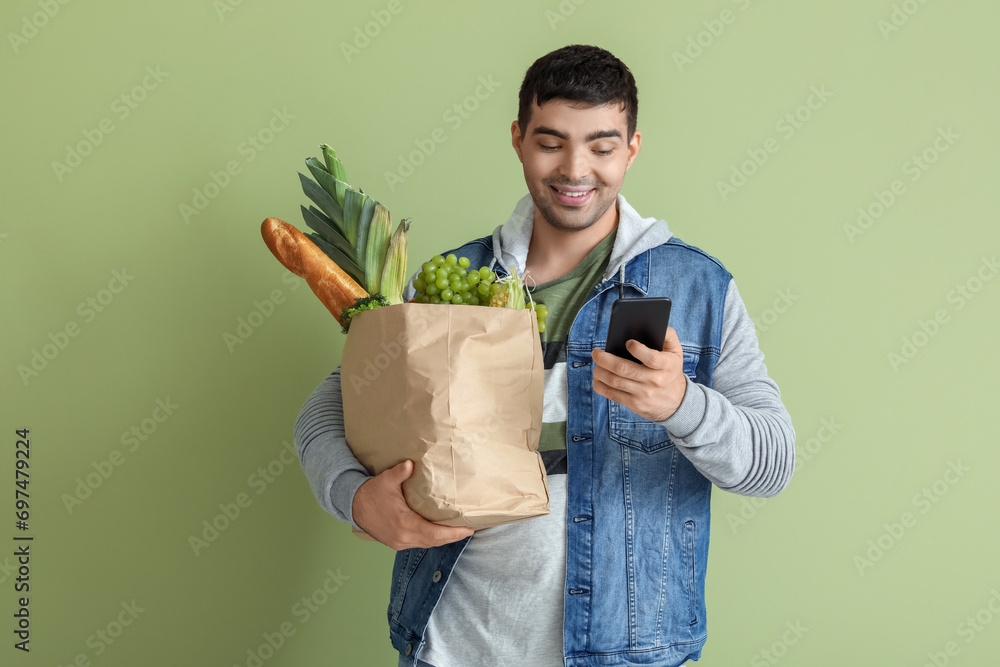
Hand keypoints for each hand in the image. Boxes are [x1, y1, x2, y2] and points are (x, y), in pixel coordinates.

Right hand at [352, 459, 474, 550]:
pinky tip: (439, 533)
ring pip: (427, 544)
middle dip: (452, 537)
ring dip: (442, 539)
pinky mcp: (396, 543)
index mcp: (404, 524)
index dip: (453, 533)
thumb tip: (411, 463)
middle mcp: (403, 538)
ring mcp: (399, 543)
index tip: (468, 529)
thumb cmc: (371, 493)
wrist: (353, 506)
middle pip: (434, 542)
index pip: (435, 534)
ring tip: (457, 532)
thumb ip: (400, 472)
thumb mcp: (386, 480)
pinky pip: (419, 543)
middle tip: (468, 529)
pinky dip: (431, 539)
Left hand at [591, 326, 687, 421]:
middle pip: (624, 369)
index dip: (637, 349)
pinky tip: (597, 379)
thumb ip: (668, 335)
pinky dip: (600, 386)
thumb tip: (655, 324)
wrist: (676, 401)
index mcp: (666, 366)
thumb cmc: (671, 370)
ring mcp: (643, 394)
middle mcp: (654, 381)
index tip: (627, 342)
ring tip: (596, 364)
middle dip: (605, 359)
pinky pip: (613, 395)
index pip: (651, 358)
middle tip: (596, 353)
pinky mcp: (634, 404)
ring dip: (600, 372)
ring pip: (615, 382)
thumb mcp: (676, 352)